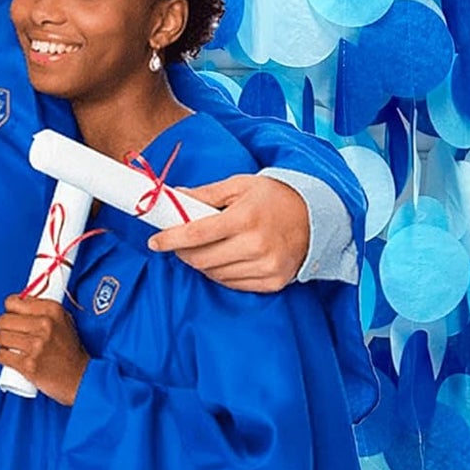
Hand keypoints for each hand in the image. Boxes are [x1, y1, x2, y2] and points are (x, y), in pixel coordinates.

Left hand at [0, 296, 87, 406]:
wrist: (81, 379)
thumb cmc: (71, 351)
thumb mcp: (64, 320)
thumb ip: (43, 308)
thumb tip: (19, 300)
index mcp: (52, 310)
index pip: (13, 302)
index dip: (9, 309)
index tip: (11, 315)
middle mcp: (44, 325)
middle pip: (4, 319)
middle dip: (3, 327)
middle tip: (9, 333)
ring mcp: (36, 346)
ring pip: (1, 337)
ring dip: (1, 343)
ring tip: (8, 346)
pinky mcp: (29, 365)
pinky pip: (2, 356)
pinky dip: (0, 357)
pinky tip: (5, 357)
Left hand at [147, 173, 308, 291]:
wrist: (315, 216)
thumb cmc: (272, 196)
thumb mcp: (238, 185)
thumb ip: (205, 194)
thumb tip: (174, 197)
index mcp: (245, 217)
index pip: (197, 233)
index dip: (170, 239)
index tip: (154, 241)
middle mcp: (256, 245)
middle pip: (202, 258)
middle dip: (182, 252)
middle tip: (176, 243)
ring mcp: (267, 266)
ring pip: (215, 274)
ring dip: (200, 263)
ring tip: (200, 248)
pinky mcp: (274, 282)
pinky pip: (234, 284)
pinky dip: (220, 273)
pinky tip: (220, 259)